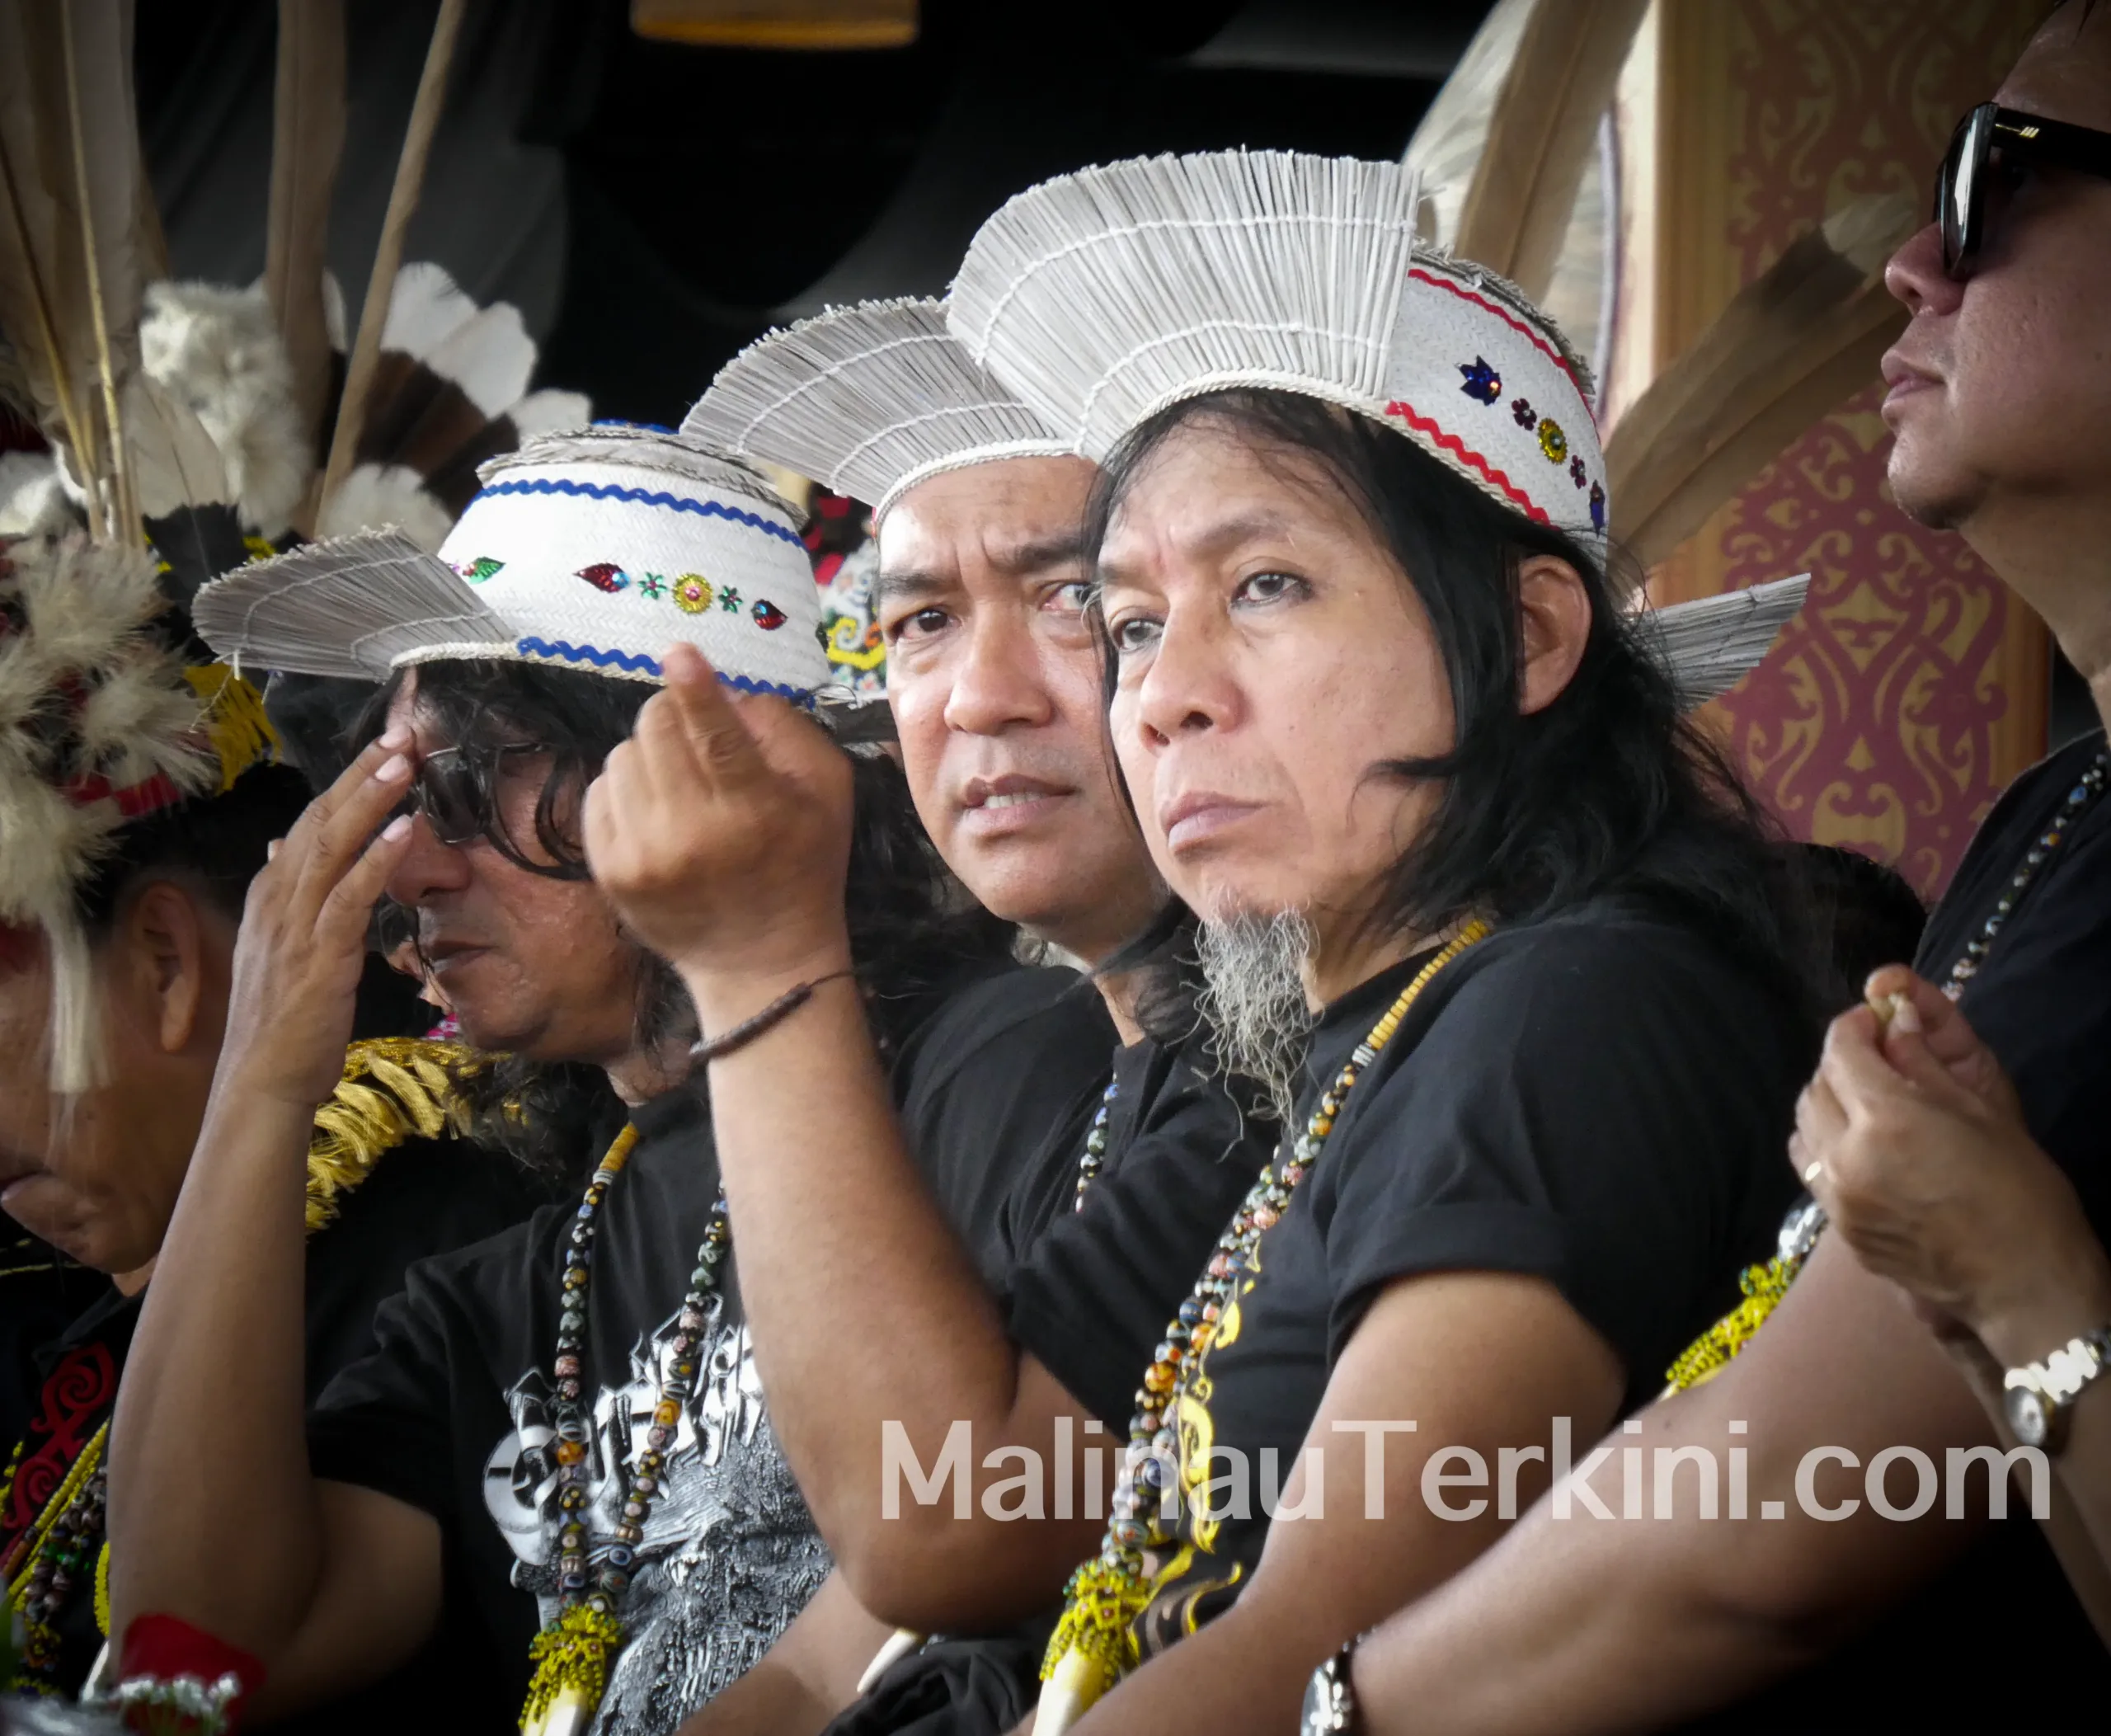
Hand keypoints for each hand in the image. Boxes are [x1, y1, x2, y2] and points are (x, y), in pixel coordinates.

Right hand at [219, 730, 416, 1110]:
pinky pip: (348, 900)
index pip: (310, 822)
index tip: (384, 745)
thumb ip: (285, 895)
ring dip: (368, 801)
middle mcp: (278, 901)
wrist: (261, 1082)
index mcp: (271, 896)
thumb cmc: (281, 1020)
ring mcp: (295, 927)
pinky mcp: (320, 958)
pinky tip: (402, 833)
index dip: (347, 781)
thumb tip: (282, 847)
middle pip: (320, 820)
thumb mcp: (277, 947)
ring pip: (331, 848)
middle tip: (401, 732)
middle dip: (360, 773)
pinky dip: (374, 862)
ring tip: (403, 761)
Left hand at [584, 642, 854, 988]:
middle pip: (656, 729)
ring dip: (650, 752)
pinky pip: (599, 792)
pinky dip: (626, 788)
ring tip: (679, 781)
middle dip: (674, 713)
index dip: (697, 690)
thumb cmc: (803, 866)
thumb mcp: (827, 794)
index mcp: (753, 810)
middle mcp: (691, 833)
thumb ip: (787, 732)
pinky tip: (655, 809)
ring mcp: (642, 855)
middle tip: (695, 734)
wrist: (760, 960)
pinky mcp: (609, 872)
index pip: (717, 738)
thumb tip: (729, 693)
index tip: (680, 652)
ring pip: (622, 754)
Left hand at [1790, 991, 2110, 1355]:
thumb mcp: (1981, 1111)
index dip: (1854, 1028)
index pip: (1841, 1052)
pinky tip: (1860, 1150)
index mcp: (1886, 1120)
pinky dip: (1825, 1148)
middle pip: (1815, 1089)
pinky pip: (1813, 1172)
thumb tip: (1896, 1020)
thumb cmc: (2020, 1191)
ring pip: (1804, 1131)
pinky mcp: (1840, 1231)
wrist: (2024, 1282)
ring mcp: (1837, 1199)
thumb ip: (1924, 1063)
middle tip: (1874, 1063)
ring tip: (1865, 1106)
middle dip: (1840, 1066)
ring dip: (1826, 1107)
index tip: (1874, 1022)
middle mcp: (1847, 1158)